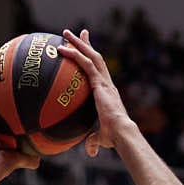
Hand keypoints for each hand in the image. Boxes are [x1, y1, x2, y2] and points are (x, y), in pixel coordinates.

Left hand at [59, 29, 128, 156]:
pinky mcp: (100, 83)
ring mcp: (104, 81)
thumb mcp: (101, 138)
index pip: (99, 71)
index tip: (87, 50)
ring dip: (78, 43)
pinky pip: (85, 64)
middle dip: (87, 44)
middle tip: (79, 32)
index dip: (93, 59)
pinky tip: (61, 49)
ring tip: (65, 33)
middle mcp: (107, 83)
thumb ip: (94, 141)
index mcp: (108, 92)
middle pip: (96, 57)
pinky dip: (74, 54)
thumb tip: (91, 152)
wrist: (121, 133)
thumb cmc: (115, 138)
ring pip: (91, 56)